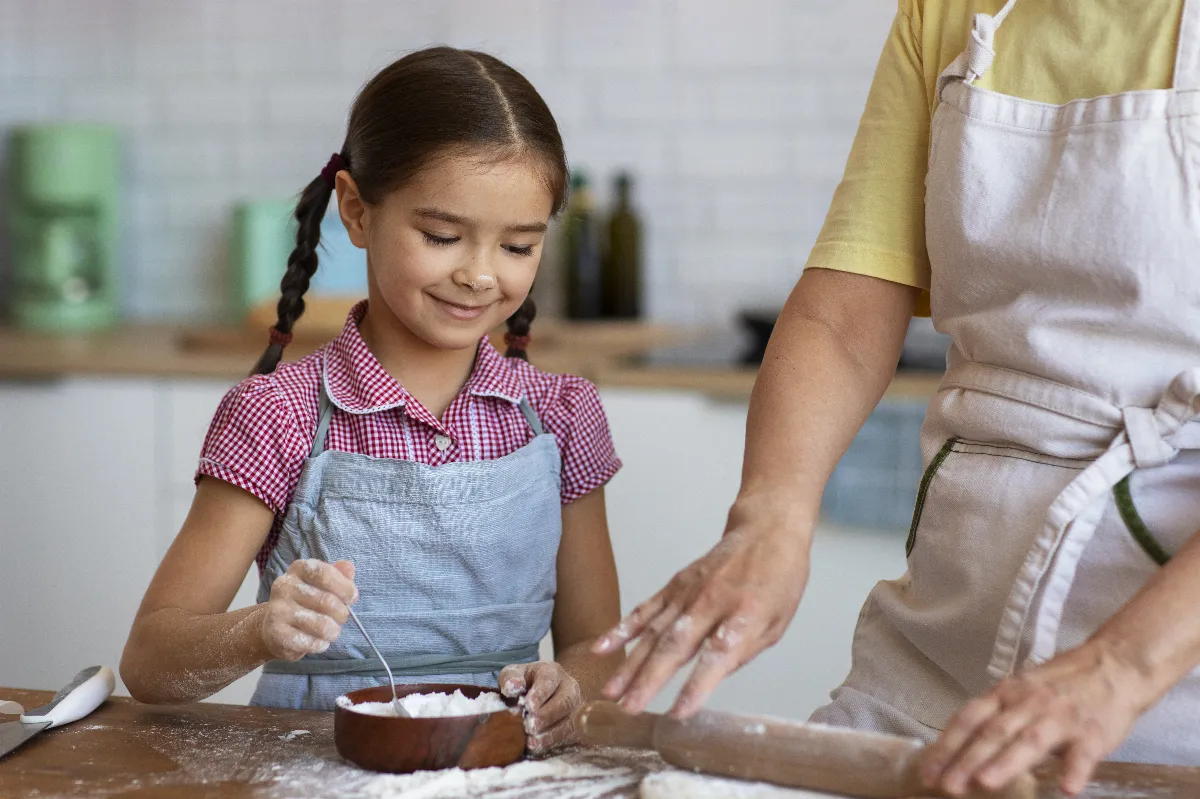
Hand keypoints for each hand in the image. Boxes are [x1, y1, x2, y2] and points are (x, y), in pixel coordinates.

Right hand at [260, 559, 357, 661]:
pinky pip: (311, 642)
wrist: (274, 629)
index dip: (344, 587)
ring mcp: (278, 610)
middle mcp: (284, 586)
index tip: (352, 597)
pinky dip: (321, 644)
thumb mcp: (322, 584)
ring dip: (333, 631)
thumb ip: (337, 574)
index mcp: (298, 569)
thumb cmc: (305, 603)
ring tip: (331, 631)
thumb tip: (348, 567)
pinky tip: (318, 641)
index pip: (325, 573)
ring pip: (322, 625)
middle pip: (327, 601)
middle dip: (342, 613)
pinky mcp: (276, 634)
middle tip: (341, 618)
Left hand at [500, 662, 583, 754]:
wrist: (546, 693)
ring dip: (551, 734)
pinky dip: (554, 743)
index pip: (548, 681)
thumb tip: (513, 687)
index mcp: (553, 672)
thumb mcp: (515, 674)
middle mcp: (569, 689)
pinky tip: (538, 748)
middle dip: (546, 716)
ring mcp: (576, 708)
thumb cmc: (526, 683)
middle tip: (529, 726)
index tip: (529, 706)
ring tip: (532, 743)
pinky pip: (570, 736)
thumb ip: (510, 678)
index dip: (540, 694)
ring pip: (569, 721)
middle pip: (564, 702)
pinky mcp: (576, 726)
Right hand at [591, 500, 811, 716]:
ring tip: (611, 691)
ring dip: (630, 663)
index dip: (698, 684)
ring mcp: (687, 592)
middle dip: (650, 679)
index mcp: (746, 614)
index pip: (718, 654)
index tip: (679, 712)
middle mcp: (711, 602)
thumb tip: (710, 676)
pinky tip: (601, 648)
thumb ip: (744, 651)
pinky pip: (644, 609)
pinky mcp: (673, 586)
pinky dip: (621, 629)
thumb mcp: (777, 623)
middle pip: (676, 644)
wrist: (766, 530)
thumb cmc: (778, 581)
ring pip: (653, 631)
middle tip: (629, 707)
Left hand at [920, 641, 1150, 796]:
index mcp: (1006, 694)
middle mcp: (1028, 703)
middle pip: (993, 733)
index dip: (947, 746)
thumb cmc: (1060, 685)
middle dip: (967, 760)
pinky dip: (1075, 770)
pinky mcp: (1094, 732)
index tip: (928, 772)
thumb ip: (995, 717)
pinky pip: (1084, 753)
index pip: (969, 719)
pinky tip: (1066, 789)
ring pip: (1030, 740)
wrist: (1114, 665)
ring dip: (1007, 763)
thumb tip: (959, 749)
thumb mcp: (1019, 692)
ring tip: (986, 784)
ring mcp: (1061, 717)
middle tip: (948, 786)